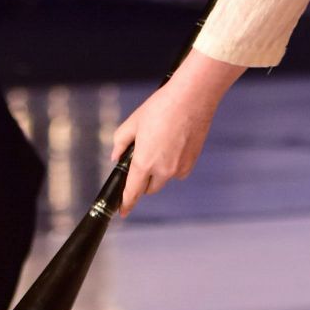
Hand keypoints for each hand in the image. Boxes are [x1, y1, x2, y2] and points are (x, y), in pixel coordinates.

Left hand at [111, 62, 217, 215]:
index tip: (123, 211)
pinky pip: (178, 170)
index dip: (126, 203)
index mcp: (144, 162)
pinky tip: (174, 143)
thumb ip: (120, 143)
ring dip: (159, 171)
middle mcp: (163, 170)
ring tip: (160, 143)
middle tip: (142, 158)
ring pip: (165, 178)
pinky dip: (173, 164)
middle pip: (149, 188)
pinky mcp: (192, 161)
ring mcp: (179, 167)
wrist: (192, 97)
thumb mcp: (133, 122)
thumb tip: (117, 156)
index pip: (132, 192)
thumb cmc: (162, 107)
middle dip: (143, 180)